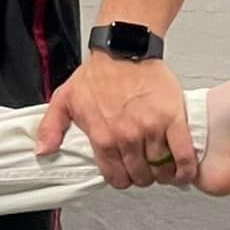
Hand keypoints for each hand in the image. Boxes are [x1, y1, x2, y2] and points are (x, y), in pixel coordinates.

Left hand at [35, 54, 194, 187]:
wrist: (123, 50)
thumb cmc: (97, 74)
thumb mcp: (64, 99)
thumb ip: (51, 128)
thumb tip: (43, 152)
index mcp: (102, 136)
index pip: (115, 177)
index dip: (121, 180)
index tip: (126, 174)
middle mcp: (127, 137)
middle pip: (140, 177)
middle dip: (142, 177)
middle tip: (145, 169)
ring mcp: (151, 129)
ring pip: (162, 170)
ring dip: (164, 174)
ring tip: (163, 168)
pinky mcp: (173, 120)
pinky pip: (184, 156)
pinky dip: (186, 170)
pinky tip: (183, 171)